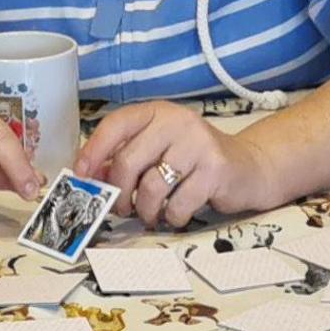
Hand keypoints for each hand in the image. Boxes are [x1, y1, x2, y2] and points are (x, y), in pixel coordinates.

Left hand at [73, 102, 270, 227]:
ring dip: (146, 210)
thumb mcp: (159, 151)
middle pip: (129, 161)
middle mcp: (178, 122)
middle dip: (119, 193)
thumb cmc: (195, 162)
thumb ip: (127, 159)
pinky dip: (172, 217)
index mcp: (158, 112)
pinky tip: (178, 213)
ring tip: (152, 214)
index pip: (116, 124)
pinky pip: (178, 204)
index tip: (80, 174)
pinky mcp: (215, 169)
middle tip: (122, 208)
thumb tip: (91, 176)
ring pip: (152, 186)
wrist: (248, 168)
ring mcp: (199, 143)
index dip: (94, 151)